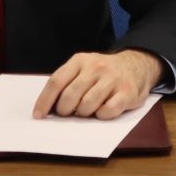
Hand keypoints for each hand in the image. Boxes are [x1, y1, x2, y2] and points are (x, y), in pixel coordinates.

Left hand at [33, 50, 161, 118]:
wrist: (137, 65)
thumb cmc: (103, 73)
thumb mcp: (83, 68)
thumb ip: (66, 82)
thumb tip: (47, 108)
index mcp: (80, 60)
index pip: (56, 81)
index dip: (45, 101)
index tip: (38, 116)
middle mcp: (96, 67)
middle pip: (70, 96)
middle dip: (65, 111)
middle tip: (69, 113)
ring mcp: (113, 79)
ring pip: (87, 106)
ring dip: (83, 113)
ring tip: (88, 109)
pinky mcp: (127, 92)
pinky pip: (106, 111)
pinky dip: (101, 115)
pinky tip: (103, 109)